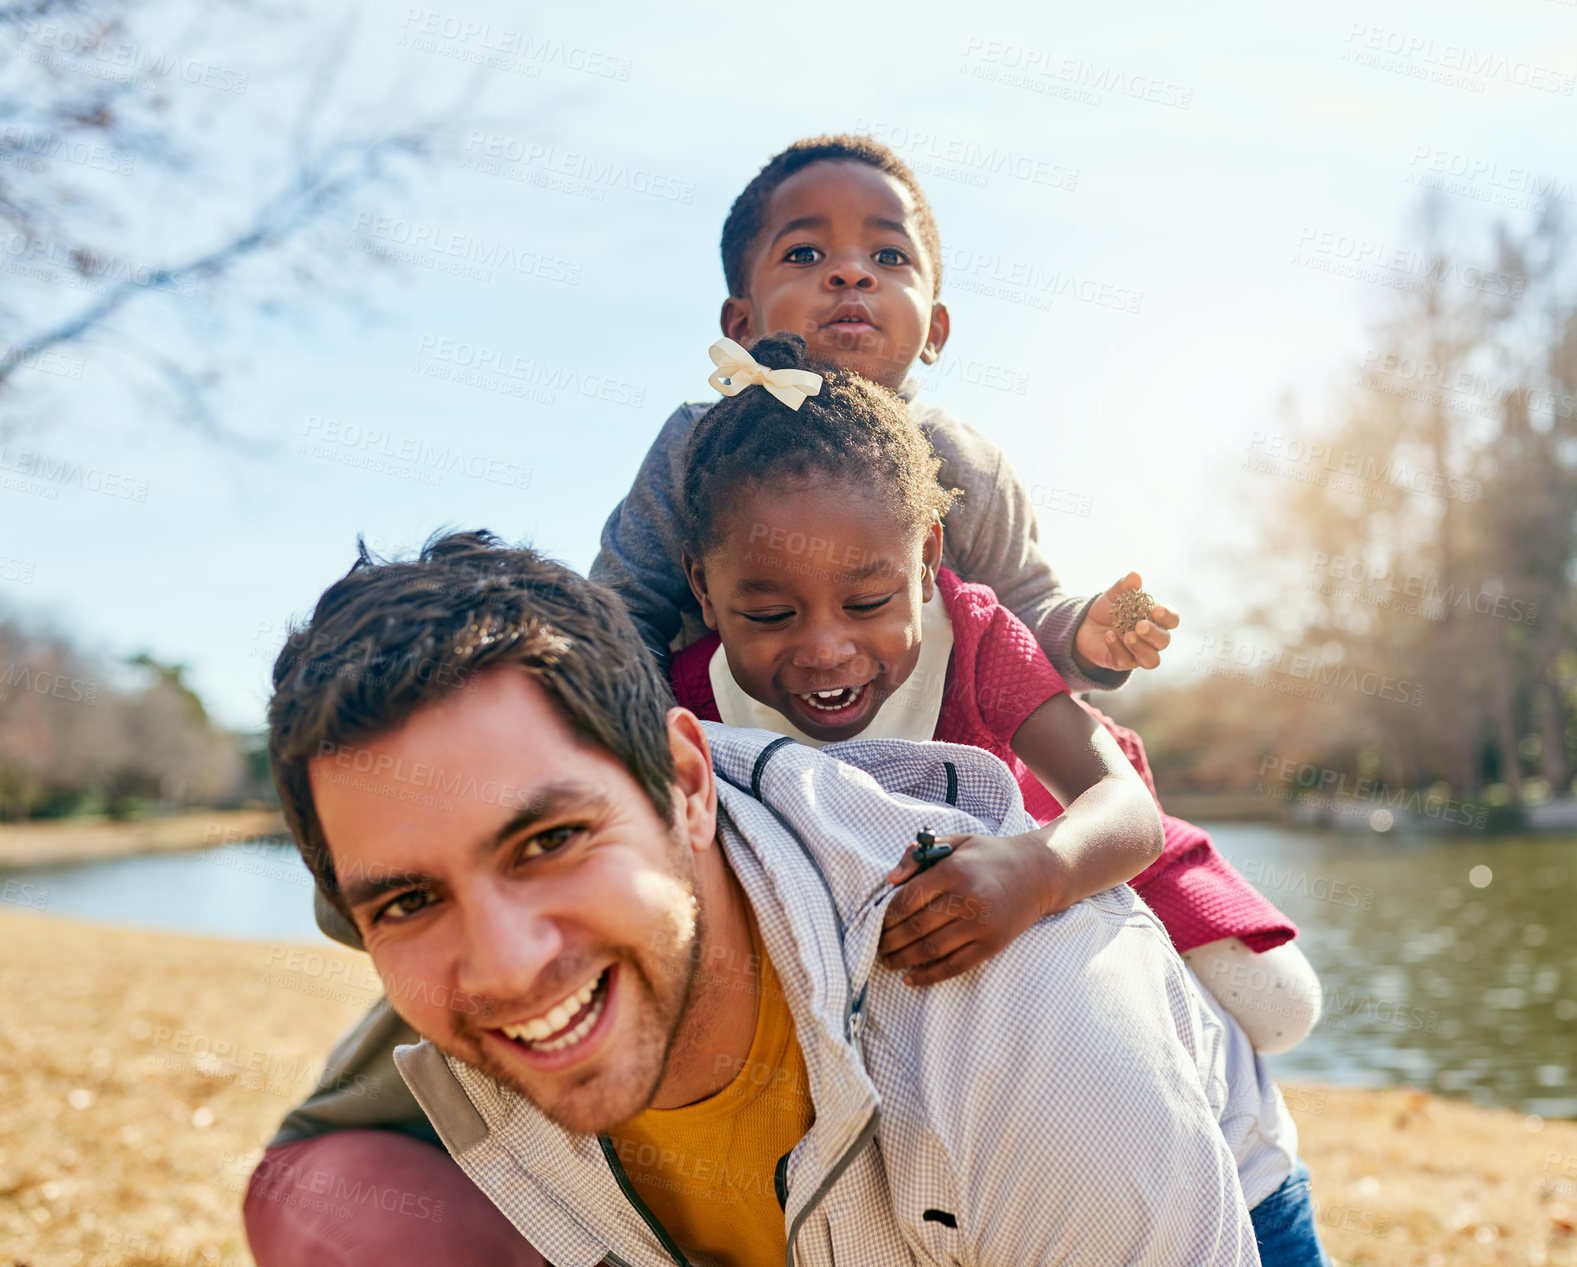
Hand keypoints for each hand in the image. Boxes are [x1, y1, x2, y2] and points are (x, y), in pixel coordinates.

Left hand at [879, 833, 1065, 985]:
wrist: (1039, 874)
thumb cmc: (991, 856)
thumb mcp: (957, 841)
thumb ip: (919, 855)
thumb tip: (890, 880)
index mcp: (955, 870)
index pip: (909, 898)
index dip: (887, 915)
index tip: (877, 922)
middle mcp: (968, 899)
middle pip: (916, 927)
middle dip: (890, 940)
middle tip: (877, 946)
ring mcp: (981, 925)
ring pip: (931, 949)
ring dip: (903, 959)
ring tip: (888, 961)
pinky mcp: (992, 945)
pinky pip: (954, 966)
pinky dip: (929, 975)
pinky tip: (911, 977)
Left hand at [1074, 571, 1178, 672]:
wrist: (1084, 626)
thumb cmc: (1107, 609)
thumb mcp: (1113, 596)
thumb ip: (1125, 587)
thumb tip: (1135, 575)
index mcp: (1155, 620)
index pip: (1172, 620)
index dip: (1167, 616)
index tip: (1156, 609)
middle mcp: (1151, 639)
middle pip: (1164, 641)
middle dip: (1154, 633)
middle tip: (1140, 625)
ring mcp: (1138, 653)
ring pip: (1151, 660)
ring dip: (1141, 648)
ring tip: (1128, 635)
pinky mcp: (1122, 663)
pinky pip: (1126, 661)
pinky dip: (1118, 649)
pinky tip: (1108, 636)